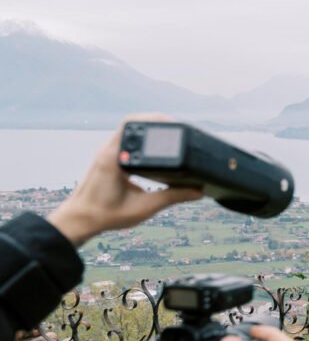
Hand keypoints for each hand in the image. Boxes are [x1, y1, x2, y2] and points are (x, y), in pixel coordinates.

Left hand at [46, 114, 201, 245]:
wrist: (79, 220)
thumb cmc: (105, 215)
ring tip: (170, 134)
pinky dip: (142, 140)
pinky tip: (155, 147)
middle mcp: (107, 150)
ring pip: (129, 130)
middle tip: (177, 127)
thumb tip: (198, 191)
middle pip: (133, 122)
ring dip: (148, 129)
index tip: (174, 124)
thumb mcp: (144, 208)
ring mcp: (106, 153)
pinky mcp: (108, 159)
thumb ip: (172, 197)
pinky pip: (126, 140)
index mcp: (113, 158)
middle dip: (157, 122)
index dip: (155, 120)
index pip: (133, 124)